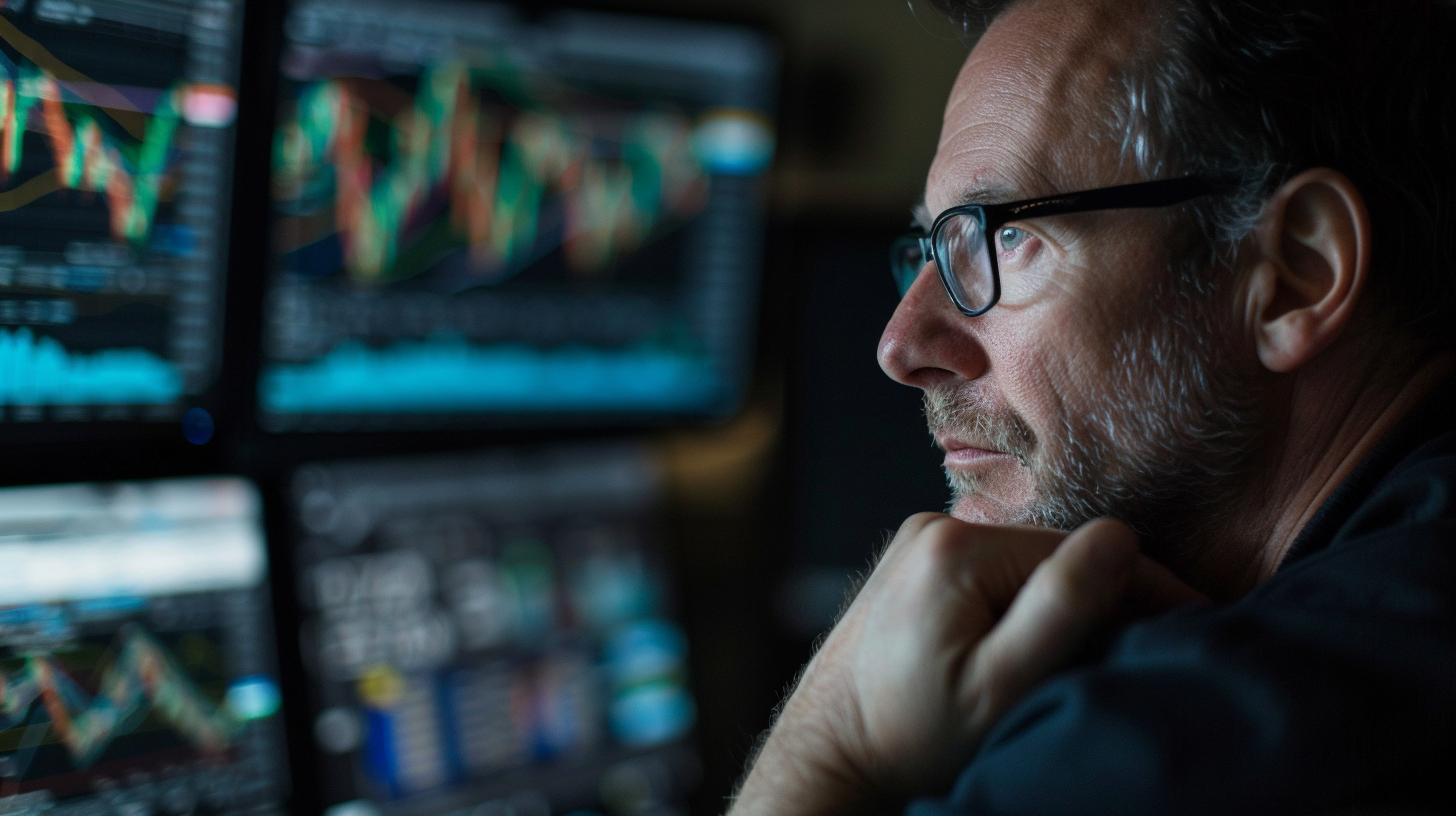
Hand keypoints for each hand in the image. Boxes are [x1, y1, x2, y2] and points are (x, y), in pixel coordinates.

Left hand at [730, 514, 1202, 814]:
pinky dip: (1021, 606)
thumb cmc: (912, 734)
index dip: (1143, 589)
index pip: (1082, 549)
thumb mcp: (1000, 684)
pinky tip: (1033, 650)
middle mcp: (932, 527)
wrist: (832, 753)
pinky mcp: (912, 565)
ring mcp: (918, 544)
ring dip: (1061, 605)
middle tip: (1139, 654)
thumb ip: (1061, 608)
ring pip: (1026, 565)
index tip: (1192, 623)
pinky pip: (993, 574)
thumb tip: (1121, 539)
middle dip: (1100, 599)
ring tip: (1091, 657)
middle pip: (1053, 554)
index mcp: (954, 546)